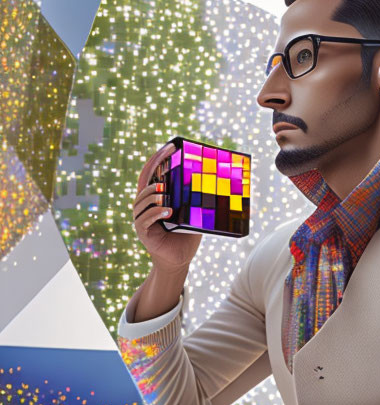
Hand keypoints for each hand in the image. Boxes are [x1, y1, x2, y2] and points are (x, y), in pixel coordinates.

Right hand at [133, 141, 202, 271]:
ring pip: (142, 200)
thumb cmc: (185, 235)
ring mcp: (141, 218)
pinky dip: (155, 213)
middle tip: (167, 160)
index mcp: (154, 198)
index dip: (158, 158)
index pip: (152, 173)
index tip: (170, 145)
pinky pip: (145, 219)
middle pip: (144, 182)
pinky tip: (167, 211)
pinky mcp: (142, 232)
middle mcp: (144, 206)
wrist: (179, 259)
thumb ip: (194, 200)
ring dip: (154, 195)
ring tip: (164, 193)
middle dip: (155, 167)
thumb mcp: (192, 214)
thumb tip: (212, 182)